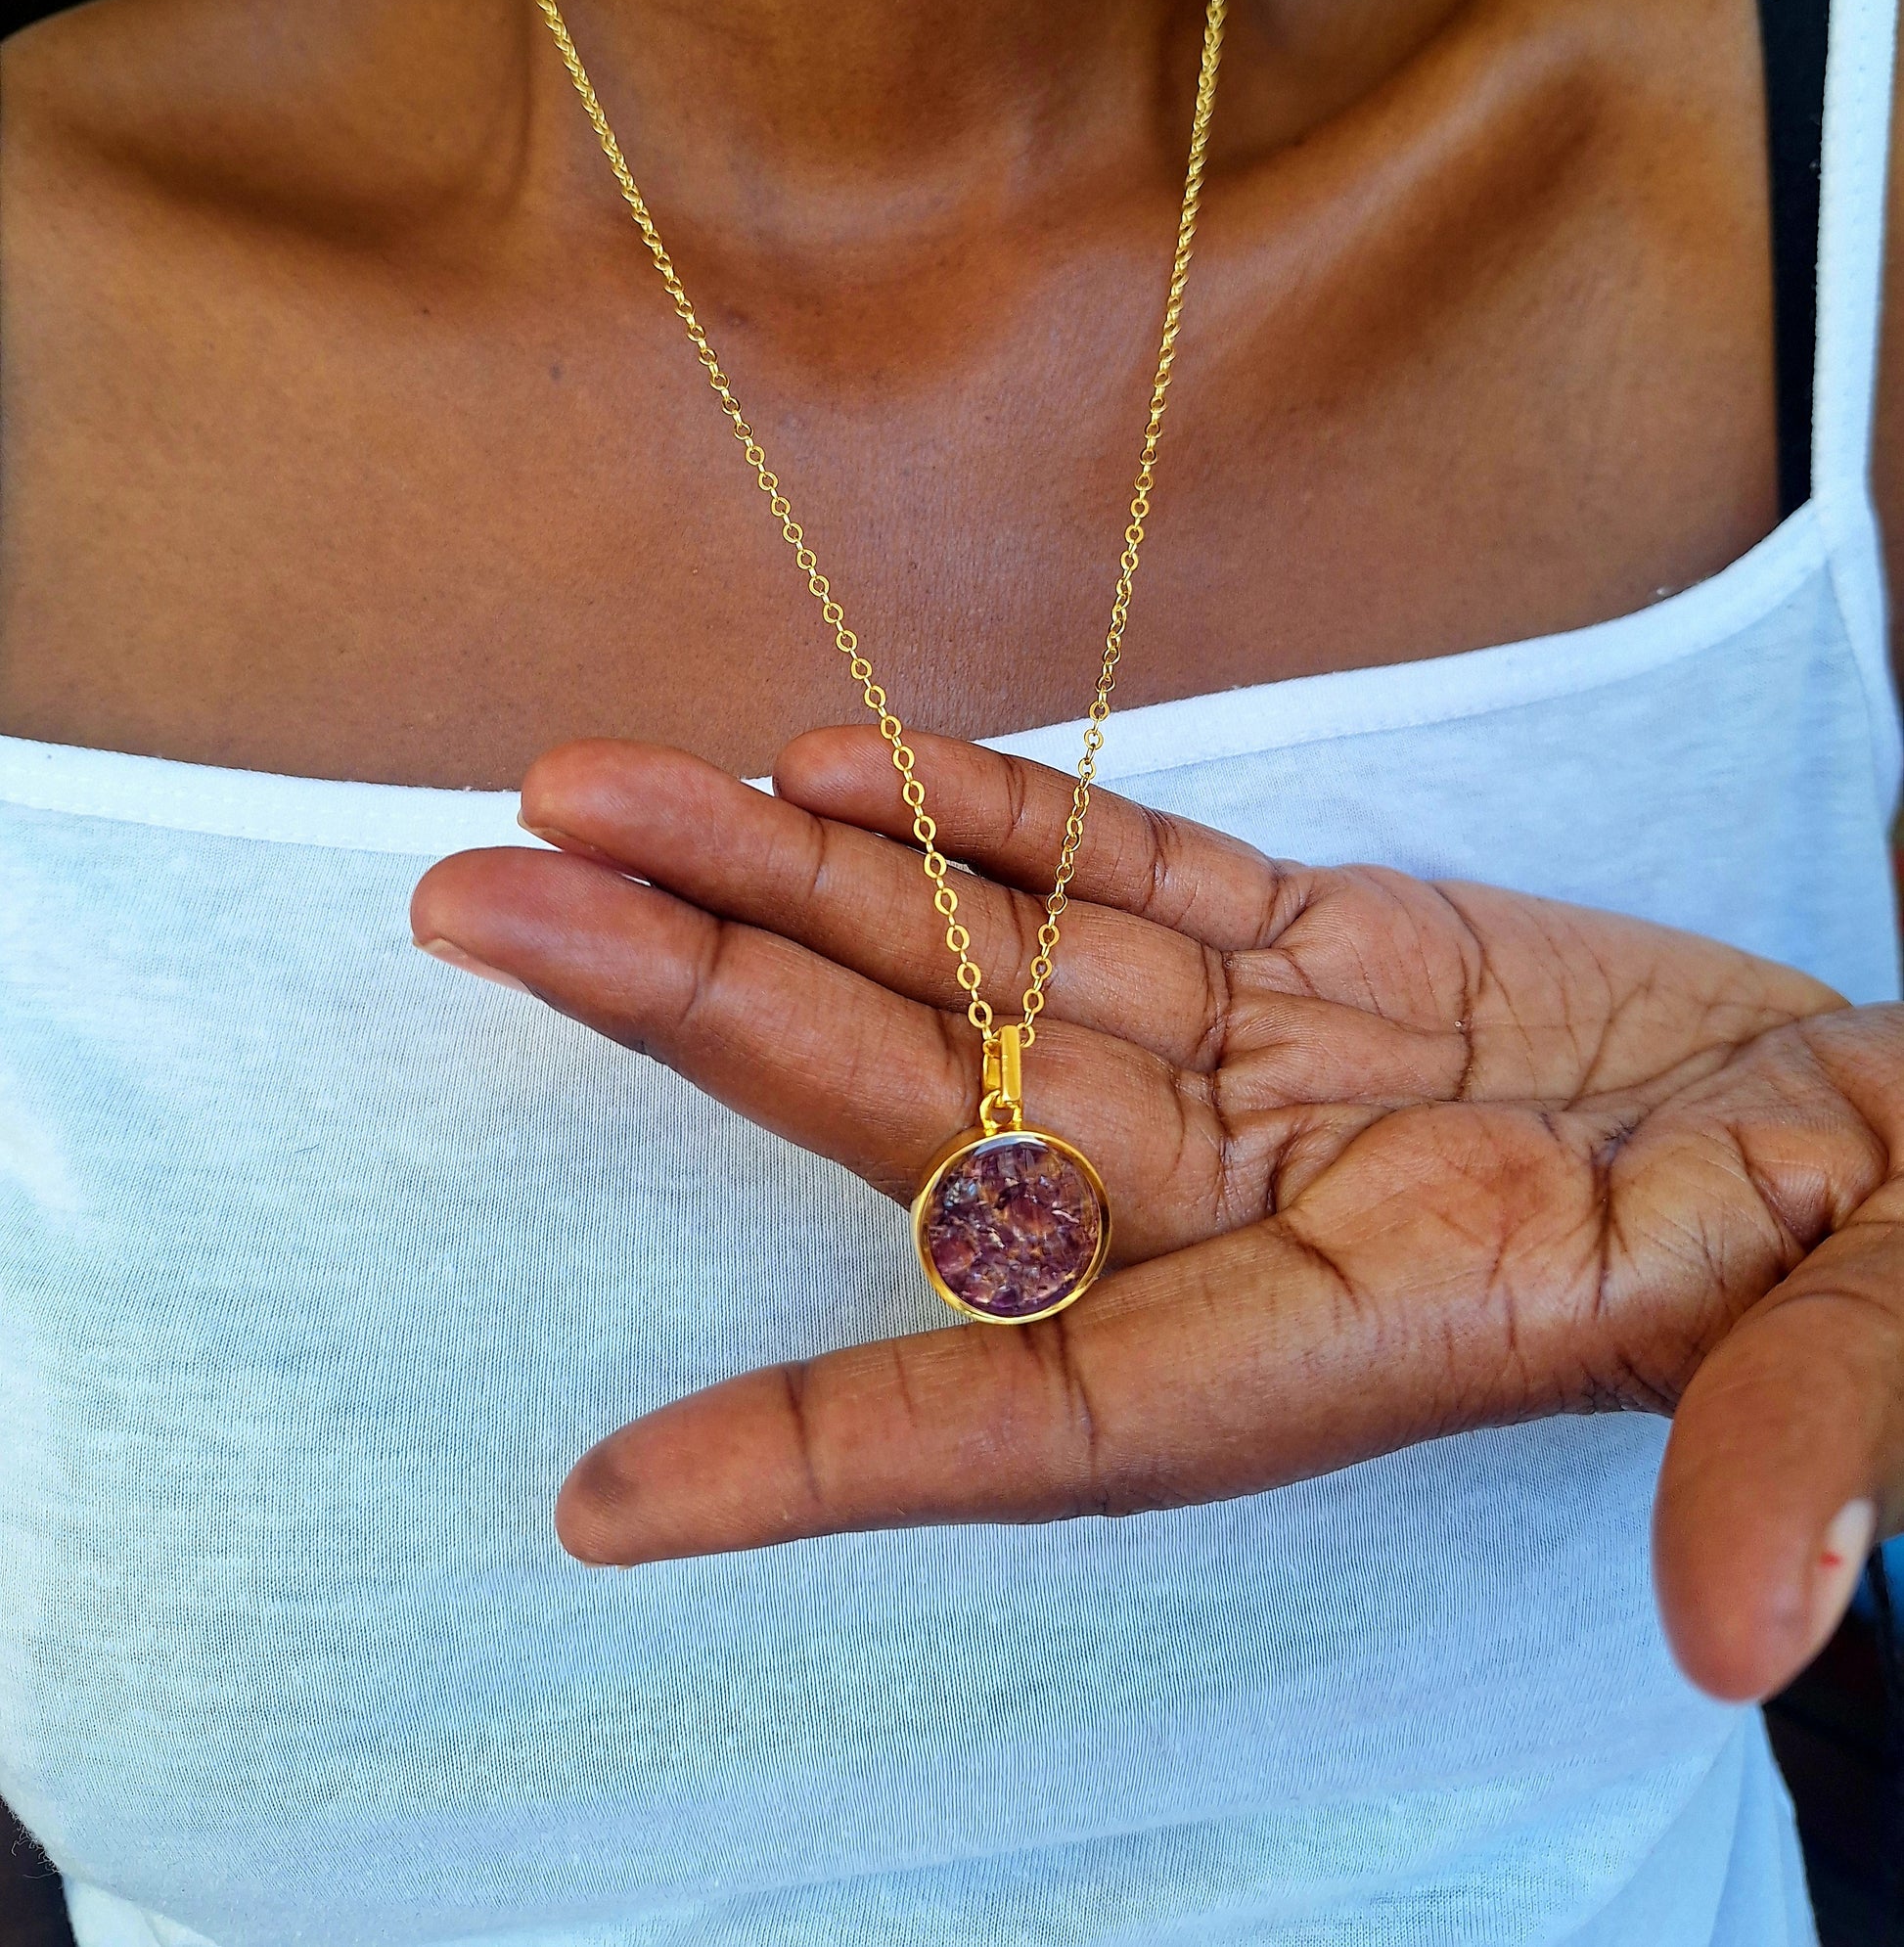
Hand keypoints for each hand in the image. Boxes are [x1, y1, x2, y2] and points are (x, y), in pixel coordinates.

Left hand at [412, 728, 1903, 1702]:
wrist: (1890, 1124)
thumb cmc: (1885, 1251)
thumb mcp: (1881, 1329)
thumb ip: (1803, 1439)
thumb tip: (1756, 1624)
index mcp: (1370, 1326)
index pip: (1066, 1404)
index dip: (847, 1443)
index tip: (616, 1501)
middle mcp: (1264, 1205)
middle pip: (944, 1113)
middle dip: (712, 1012)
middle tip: (490, 909)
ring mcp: (1268, 1064)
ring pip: (984, 964)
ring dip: (790, 878)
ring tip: (595, 795)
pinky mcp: (1315, 948)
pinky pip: (1115, 875)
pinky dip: (984, 817)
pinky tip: (833, 767)